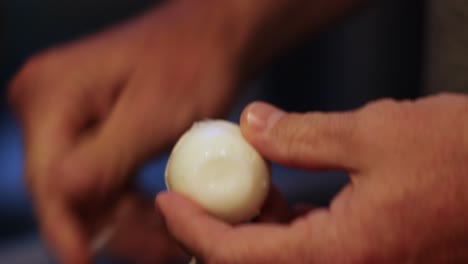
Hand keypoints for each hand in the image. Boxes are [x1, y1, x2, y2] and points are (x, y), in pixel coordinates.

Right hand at [8, 1, 239, 262]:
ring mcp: (67, 116)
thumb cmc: (192, 64)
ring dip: (124, 218)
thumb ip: (105, 160)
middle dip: (111, 227)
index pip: (48, 180)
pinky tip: (158, 213)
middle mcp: (49, 105)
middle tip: (161, 247)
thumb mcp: (153, 115)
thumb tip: (65, 205)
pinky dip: (128, 199)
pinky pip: (100, 175)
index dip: (67, 230)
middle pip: (66, 189)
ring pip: (86, 188)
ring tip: (168, 236)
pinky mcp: (90, 126)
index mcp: (53, 95)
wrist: (211, 40)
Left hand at [157, 93, 467, 262]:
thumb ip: (302, 134)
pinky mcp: (373, 258)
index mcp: (343, 254)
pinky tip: (279, 195)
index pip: (239, 257)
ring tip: (240, 184)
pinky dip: (285, 227)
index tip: (169, 201)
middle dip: (217, 231)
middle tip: (199, 190)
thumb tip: (253, 126)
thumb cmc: (463, 158)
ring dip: (251, 227)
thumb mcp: (374, 133)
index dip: (194, 230)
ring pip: (282, 261)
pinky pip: (312, 253)